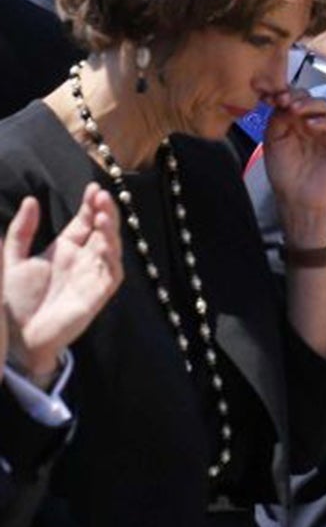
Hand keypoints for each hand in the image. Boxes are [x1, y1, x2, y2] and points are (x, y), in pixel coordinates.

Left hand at [4, 189, 123, 385]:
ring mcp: (92, 275)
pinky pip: (112, 273)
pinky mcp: (98, 294)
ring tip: (103, 214)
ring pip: (111, 247)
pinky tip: (104, 244)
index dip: (90, 204)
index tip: (92, 188)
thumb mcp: (13, 260)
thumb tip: (30, 200)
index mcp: (66, 248)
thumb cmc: (17, 301)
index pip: (84, 221)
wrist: (19, 339)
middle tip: (101, 196)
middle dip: (105, 211)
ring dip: (111, 230)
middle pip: (102, 230)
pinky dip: (111, 257)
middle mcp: (83, 259)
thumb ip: (21, 232)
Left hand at [260, 90, 325, 254]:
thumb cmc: (284, 172)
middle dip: (297, 96)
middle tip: (284, 100)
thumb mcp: (273, 141)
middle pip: (310, 98)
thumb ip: (277, 119)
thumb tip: (283, 99)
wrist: (297, 197)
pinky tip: (310, 125)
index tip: (271, 94)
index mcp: (295, 120)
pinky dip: (324, 122)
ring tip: (295, 109)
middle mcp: (313, 122)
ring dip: (310, 104)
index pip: (294, 98)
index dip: (284, 93)